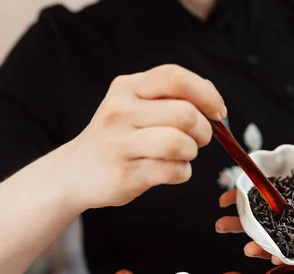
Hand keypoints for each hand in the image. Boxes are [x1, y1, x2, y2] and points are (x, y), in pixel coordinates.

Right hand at [61, 64, 226, 209]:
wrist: (75, 171)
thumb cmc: (117, 136)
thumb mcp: (133, 104)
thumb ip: (169, 96)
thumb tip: (211, 95)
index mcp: (127, 88)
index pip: (175, 78)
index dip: (206, 94)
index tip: (218, 111)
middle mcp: (120, 112)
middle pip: (185, 113)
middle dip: (204, 130)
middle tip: (199, 139)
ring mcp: (119, 144)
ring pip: (179, 143)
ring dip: (192, 151)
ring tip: (184, 154)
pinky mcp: (124, 175)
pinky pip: (173, 170)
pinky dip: (183, 172)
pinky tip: (173, 170)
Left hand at [215, 124, 293, 263]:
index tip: (279, 257)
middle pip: (285, 234)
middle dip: (265, 244)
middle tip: (248, 249)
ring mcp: (288, 202)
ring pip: (265, 219)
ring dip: (243, 225)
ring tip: (223, 225)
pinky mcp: (277, 190)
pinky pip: (257, 198)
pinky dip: (239, 200)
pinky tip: (224, 200)